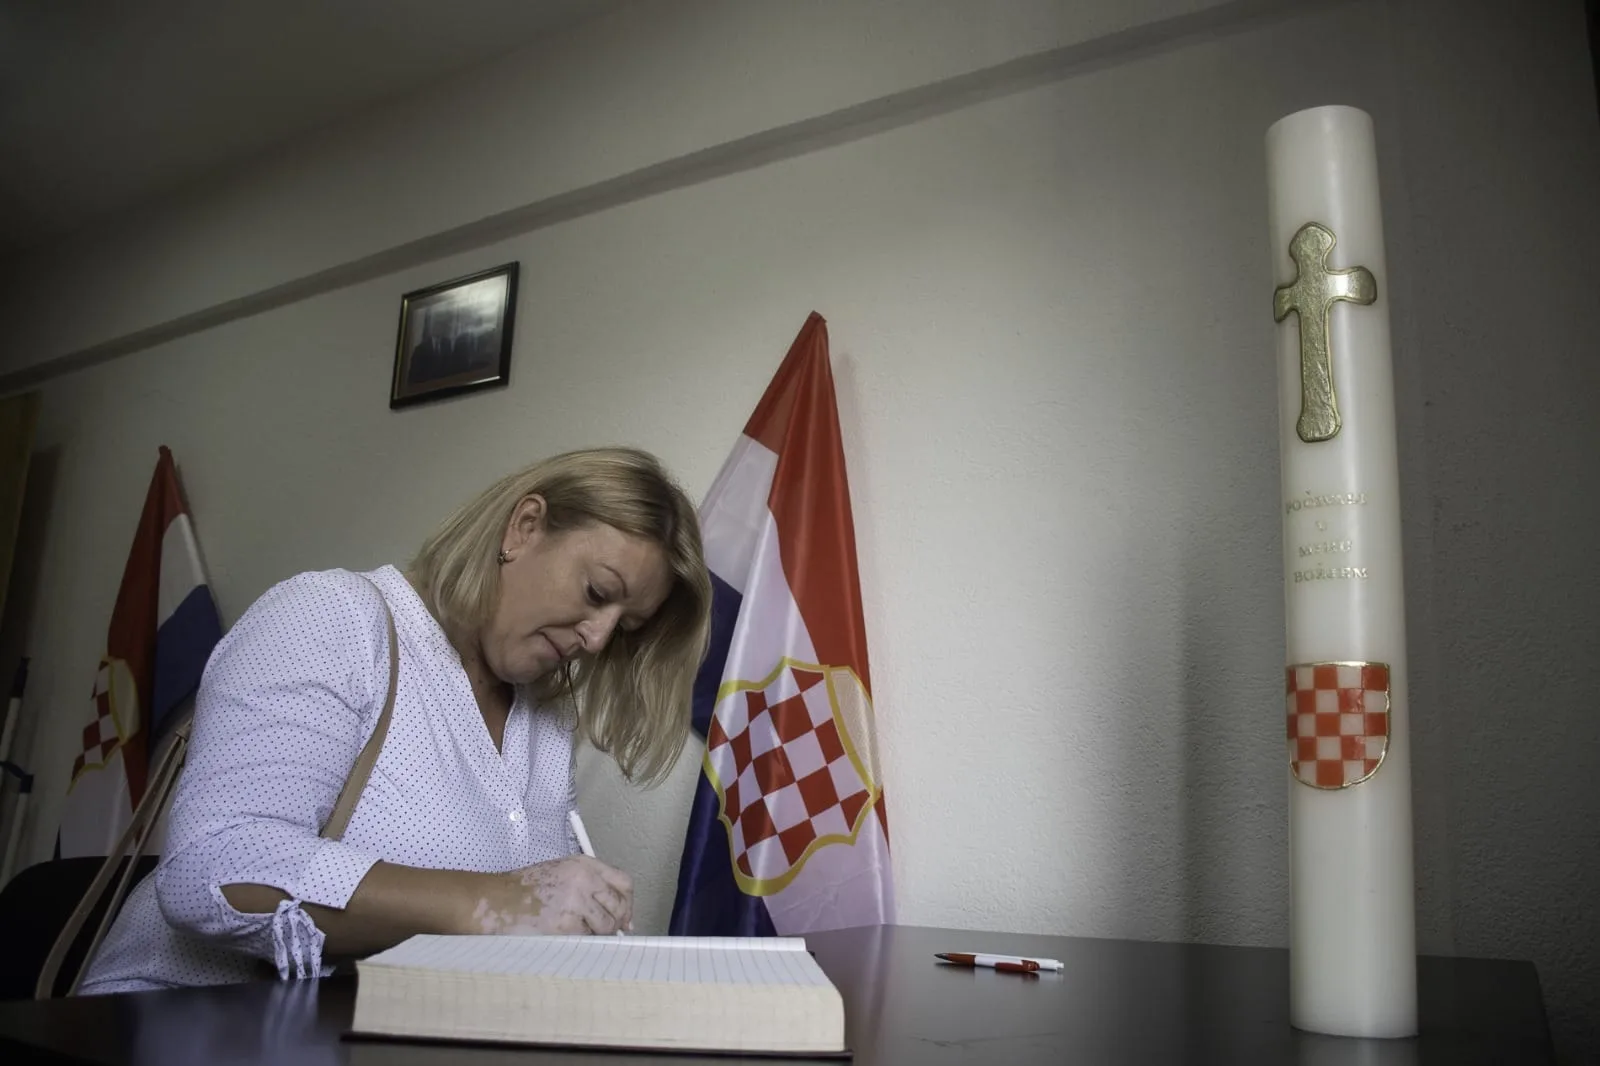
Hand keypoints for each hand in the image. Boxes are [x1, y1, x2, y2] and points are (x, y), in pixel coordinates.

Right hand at [462, 855, 633, 935]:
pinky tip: (561, 934)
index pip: (624, 882)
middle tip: (606, 931)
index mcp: (584, 864)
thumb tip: (622, 916)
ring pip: (605, 925)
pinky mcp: (566, 924)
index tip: (625, 916)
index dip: (627, 902)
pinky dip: (578, 941)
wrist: (496, 900)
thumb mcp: (562, 873)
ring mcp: (576, 902)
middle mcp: (584, 879)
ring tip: (574, 929)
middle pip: (619, 905)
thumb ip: (591, 887)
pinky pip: (586, 938)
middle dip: (616, 922)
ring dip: (596, 933)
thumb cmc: (525, 889)